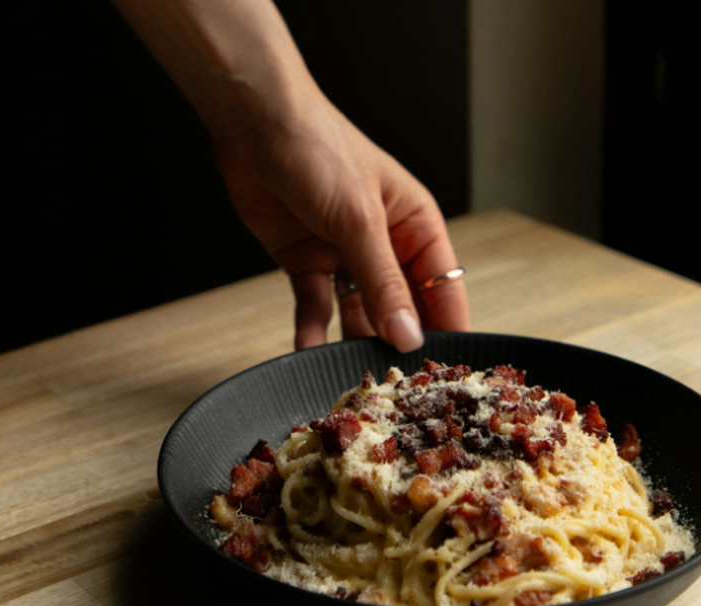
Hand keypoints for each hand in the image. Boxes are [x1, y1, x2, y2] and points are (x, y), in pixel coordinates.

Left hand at [211, 91, 470, 351]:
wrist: (253, 123)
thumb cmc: (319, 149)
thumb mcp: (359, 220)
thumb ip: (383, 282)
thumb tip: (409, 336)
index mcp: (414, 225)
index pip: (443, 286)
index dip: (447, 328)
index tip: (447, 370)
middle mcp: (384, 244)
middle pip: (399, 306)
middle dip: (396, 341)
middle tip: (396, 386)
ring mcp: (344, 255)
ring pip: (356, 312)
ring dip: (352, 341)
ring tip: (353, 377)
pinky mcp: (306, 263)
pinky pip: (315, 305)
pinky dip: (312, 329)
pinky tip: (309, 352)